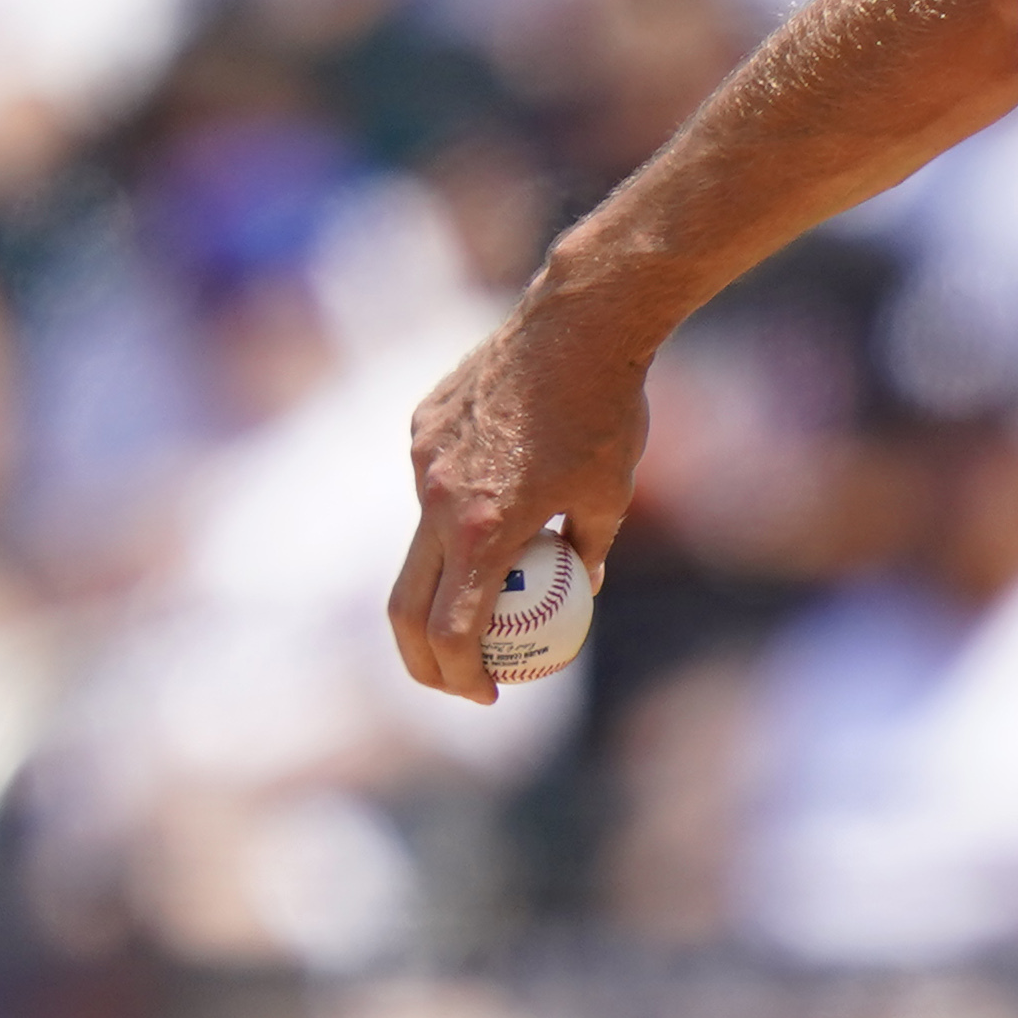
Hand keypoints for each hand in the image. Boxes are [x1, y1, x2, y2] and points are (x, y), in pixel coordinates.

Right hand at [388, 291, 653, 700]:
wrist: (577, 322)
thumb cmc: (609, 414)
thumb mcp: (612, 499)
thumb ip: (588, 553)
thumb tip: (580, 591)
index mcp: (484, 530)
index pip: (453, 632)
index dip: (463, 677)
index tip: (488, 696)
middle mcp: (438, 500)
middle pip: (405, 606)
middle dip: (422, 660)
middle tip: (458, 679)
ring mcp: (421, 460)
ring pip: (420, 538)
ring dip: (448, 573)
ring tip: (498, 572)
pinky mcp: (420, 426)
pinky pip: (430, 483)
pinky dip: (456, 507)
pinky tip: (501, 485)